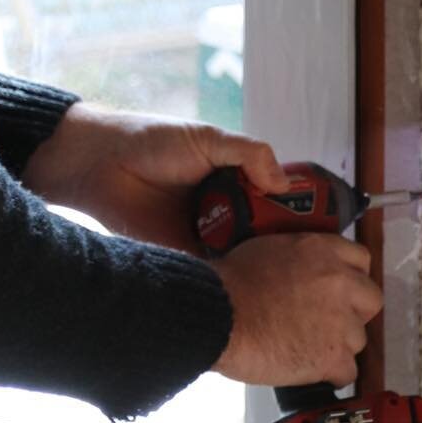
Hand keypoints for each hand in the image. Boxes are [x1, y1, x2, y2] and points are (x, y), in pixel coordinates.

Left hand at [22, 103, 293, 254]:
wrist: (102, 164)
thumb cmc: (153, 141)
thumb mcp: (209, 138)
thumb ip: (251, 154)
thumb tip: (284, 184)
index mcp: (233, 182)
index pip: (273, 202)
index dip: (294, 214)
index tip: (320, 227)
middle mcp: (223, 212)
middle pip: (262, 235)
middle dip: (280, 246)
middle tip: (306, 260)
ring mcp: (203, 237)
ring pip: (240, 257)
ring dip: (256, 265)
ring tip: (284, 278)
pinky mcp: (182, 258)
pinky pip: (211, 273)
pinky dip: (225, 278)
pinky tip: (245, 284)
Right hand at [212, 234, 383, 387]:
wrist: (219, 314)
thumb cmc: (232, 282)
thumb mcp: (269, 248)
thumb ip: (299, 258)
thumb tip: (301, 271)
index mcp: (323, 251)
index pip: (361, 260)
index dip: (350, 277)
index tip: (339, 288)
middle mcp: (340, 283)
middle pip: (371, 300)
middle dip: (353, 311)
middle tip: (327, 319)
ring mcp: (340, 322)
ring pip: (358, 339)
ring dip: (338, 344)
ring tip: (308, 347)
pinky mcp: (333, 357)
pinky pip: (347, 372)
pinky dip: (330, 374)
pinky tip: (309, 368)